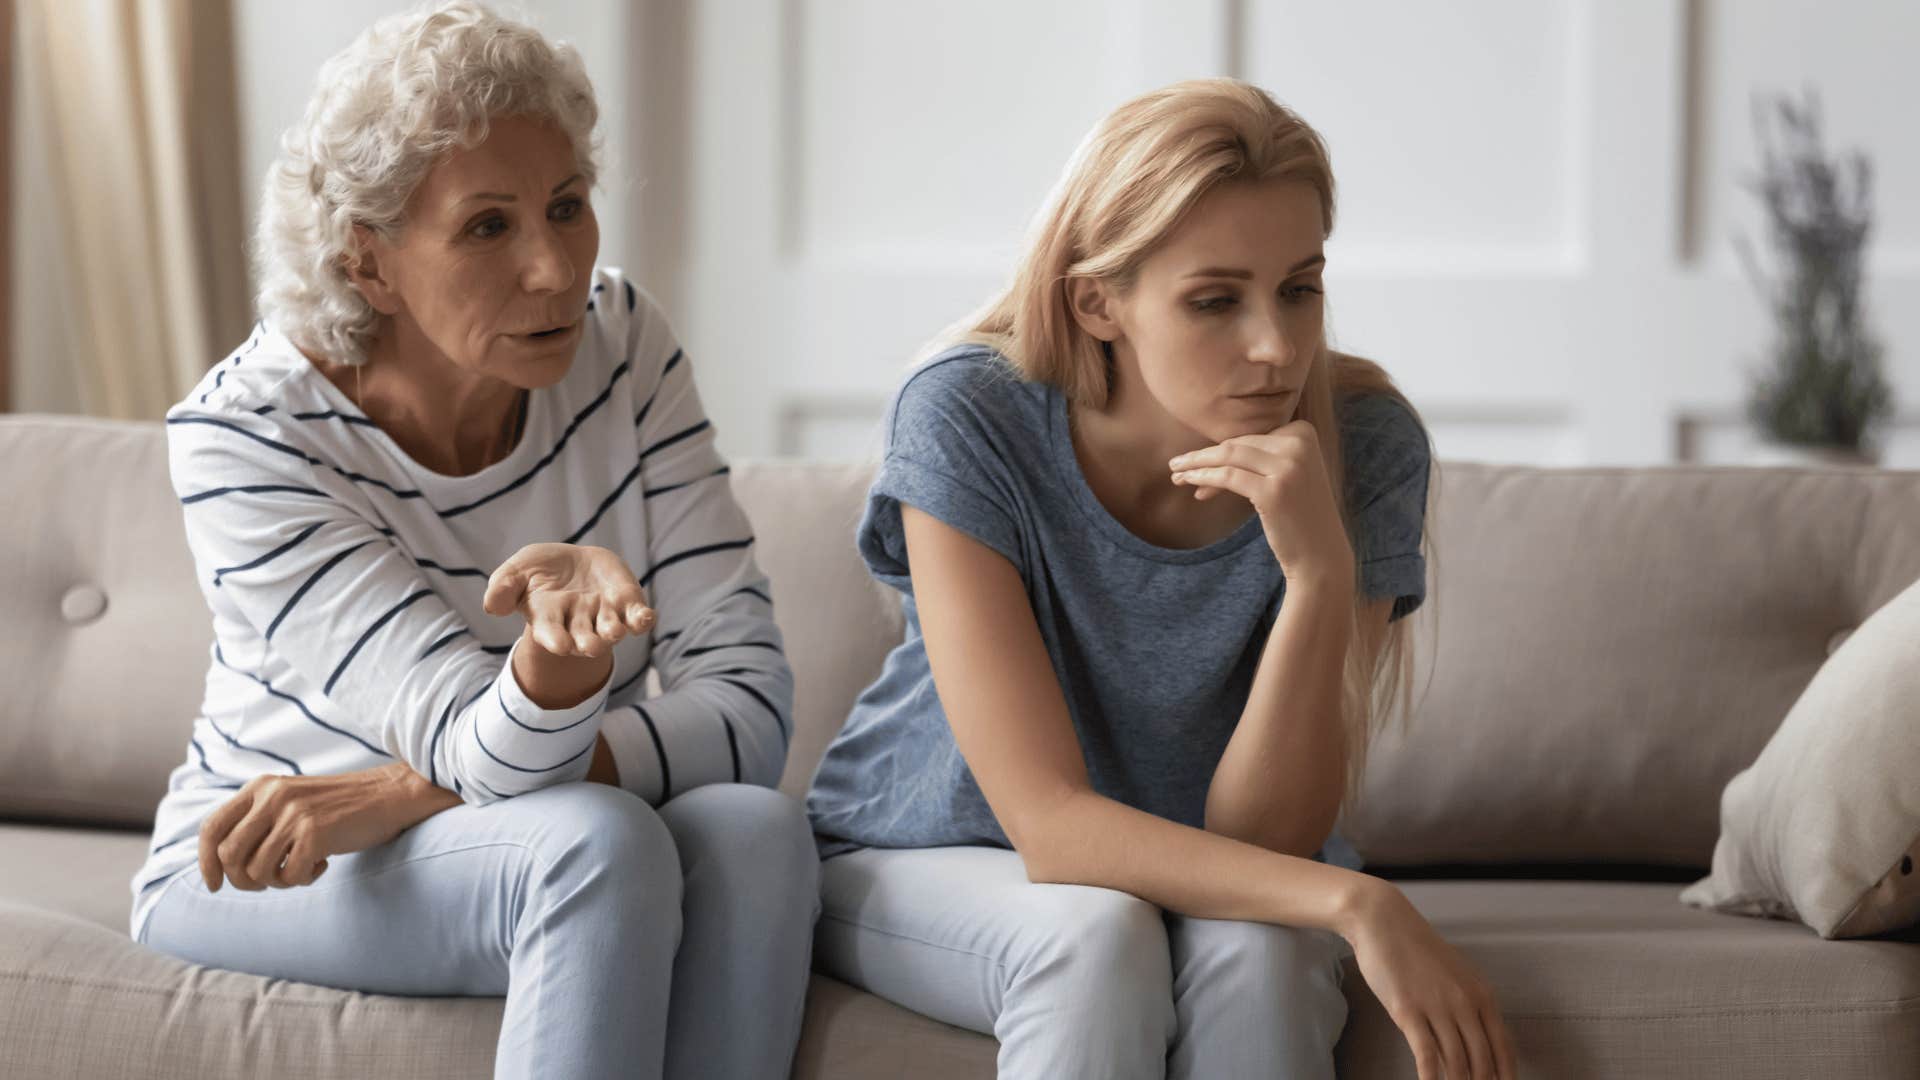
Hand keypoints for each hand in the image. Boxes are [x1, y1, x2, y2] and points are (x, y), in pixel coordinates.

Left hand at [196, 764, 454, 891]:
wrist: (390, 795)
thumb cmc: (339, 806)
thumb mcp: (291, 800)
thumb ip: (258, 820)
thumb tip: (223, 863)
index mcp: (261, 787)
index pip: (211, 828)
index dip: (206, 862)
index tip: (214, 885)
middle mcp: (272, 797)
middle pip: (229, 855)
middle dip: (242, 880)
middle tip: (268, 882)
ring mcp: (293, 814)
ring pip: (256, 871)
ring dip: (276, 881)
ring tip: (299, 869)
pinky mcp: (315, 832)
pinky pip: (288, 876)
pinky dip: (302, 880)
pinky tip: (321, 865)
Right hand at [483, 543, 654, 657]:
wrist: (572, 563)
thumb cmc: (540, 571)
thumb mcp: (517, 571)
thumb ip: (503, 587)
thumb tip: (492, 606)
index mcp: (550, 619)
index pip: (551, 633)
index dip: (556, 640)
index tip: (561, 646)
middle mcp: (579, 623)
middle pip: (584, 638)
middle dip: (588, 643)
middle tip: (591, 646)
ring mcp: (605, 615)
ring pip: (611, 629)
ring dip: (614, 631)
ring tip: (615, 631)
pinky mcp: (627, 604)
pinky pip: (637, 617)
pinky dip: (642, 619)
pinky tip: (646, 618)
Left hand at [1168, 421, 1353, 585]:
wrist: (1320, 554)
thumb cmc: (1297, 516)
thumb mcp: (1285, 475)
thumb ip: (1259, 457)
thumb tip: (1210, 452)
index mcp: (1304, 432)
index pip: (1251, 436)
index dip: (1222, 451)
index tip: (1200, 466)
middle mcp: (1300, 444)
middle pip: (1237, 444)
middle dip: (1203, 456)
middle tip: (1176, 465)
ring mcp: (1288, 467)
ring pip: (1228, 456)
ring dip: (1196, 464)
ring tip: (1175, 474)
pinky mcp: (1273, 491)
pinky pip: (1227, 477)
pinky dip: (1203, 478)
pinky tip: (1190, 486)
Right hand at [1344, 882, 1518, 1079]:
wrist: (1383, 922)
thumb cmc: (1416, 948)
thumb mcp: (1455, 974)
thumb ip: (1468, 1004)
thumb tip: (1473, 1040)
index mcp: (1481, 994)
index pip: (1503, 1047)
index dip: (1505, 1075)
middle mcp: (1465, 1003)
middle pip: (1482, 1060)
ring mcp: (1437, 1008)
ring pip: (1457, 1062)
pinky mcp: (1408, 1012)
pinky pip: (1426, 1055)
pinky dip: (1431, 1079)